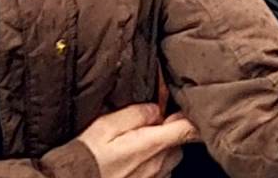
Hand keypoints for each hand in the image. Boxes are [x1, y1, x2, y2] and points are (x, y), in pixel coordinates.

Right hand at [71, 103, 196, 177]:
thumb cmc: (86, 157)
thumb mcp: (106, 125)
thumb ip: (135, 114)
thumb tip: (155, 110)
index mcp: (149, 145)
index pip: (186, 129)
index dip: (191, 116)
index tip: (188, 106)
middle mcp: (156, 166)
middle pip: (179, 144)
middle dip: (171, 133)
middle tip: (153, 123)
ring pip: (170, 160)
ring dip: (162, 150)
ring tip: (141, 142)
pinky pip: (159, 174)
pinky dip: (152, 165)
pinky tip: (134, 161)